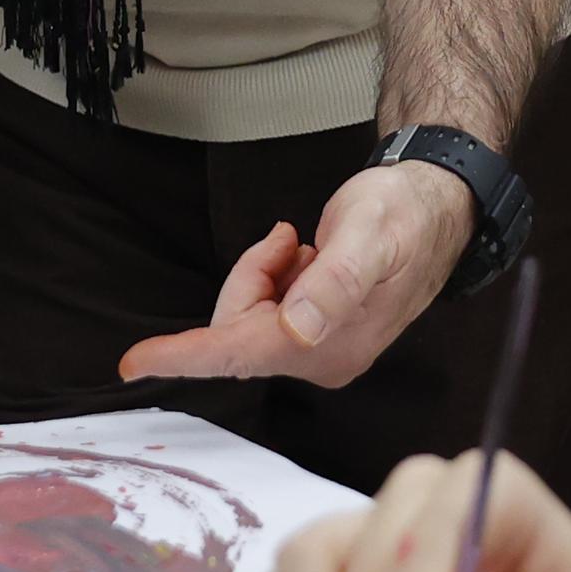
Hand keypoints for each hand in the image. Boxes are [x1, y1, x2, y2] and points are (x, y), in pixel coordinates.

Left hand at [117, 161, 472, 389]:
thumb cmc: (404, 215)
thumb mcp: (370, 234)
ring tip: (304, 245)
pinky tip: (308, 258)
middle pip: (238, 329)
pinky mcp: (317, 336)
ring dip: (264, 273)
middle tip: (288, 237)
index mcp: (329, 346)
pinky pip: (265, 312)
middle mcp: (321, 360)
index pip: (240, 355)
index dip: (185, 357)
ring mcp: (319, 351)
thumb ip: (334, 280)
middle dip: (251, 277)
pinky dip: (275, 277)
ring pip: (248, 317)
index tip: (135, 363)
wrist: (435, 208)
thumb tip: (298, 328)